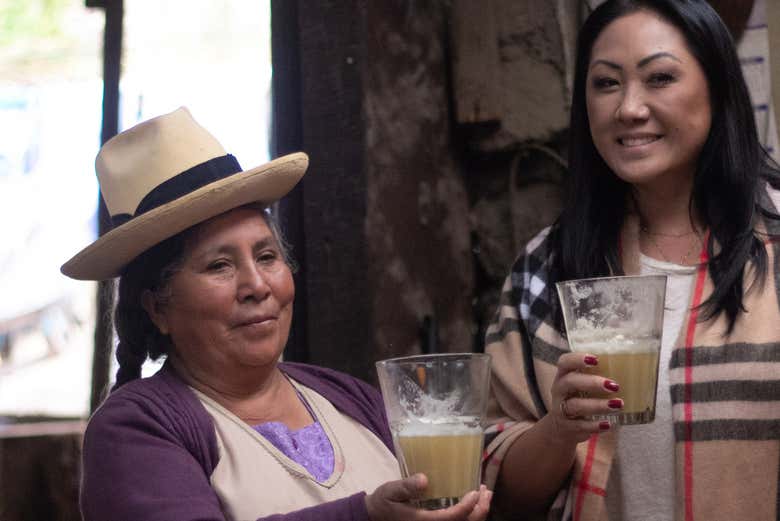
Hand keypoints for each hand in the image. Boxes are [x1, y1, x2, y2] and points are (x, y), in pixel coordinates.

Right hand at [365, 474, 492, 520]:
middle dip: (480, 511)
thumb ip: (406, 486)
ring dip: (478, 514)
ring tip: (485, 495)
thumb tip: (424, 479)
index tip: (476, 492)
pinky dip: (470, 516)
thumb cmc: (384, 502)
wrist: (375, 516)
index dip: (467, 507)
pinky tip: (474, 503)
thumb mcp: (390, 491)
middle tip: (486, 492)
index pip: (451, 519)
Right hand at [550, 352, 622, 442]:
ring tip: (618, 404)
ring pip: (575, 405)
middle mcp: (560, 390)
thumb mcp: (582, 385)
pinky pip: (580, 425)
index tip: (596, 359)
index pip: (565, 362)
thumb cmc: (578, 398)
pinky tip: (608, 424)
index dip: (578, 359)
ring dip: (598, 405)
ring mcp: (561, 409)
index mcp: (564, 375)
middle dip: (592, 383)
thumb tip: (633, 370)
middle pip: (570, 382)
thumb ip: (598, 376)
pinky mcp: (567, 426)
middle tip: (614, 385)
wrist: (560, 426)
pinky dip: (594, 425)